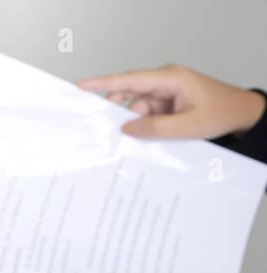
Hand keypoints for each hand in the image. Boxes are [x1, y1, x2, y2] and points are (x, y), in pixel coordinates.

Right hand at [78, 65, 265, 139]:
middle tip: (106, 132)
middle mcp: (165, 82)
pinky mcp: (166, 104)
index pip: (131, 80)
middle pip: (130, 96)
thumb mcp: (188, 126)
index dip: (104, 83)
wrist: (242, 113)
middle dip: (120, 115)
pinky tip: (146, 140)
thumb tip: (126, 129)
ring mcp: (165, 93)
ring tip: (140, 141)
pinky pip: (146, 115)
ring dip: (137, 126)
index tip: (81, 85)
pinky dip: (144, 128)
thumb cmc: (222, 113)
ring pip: (137, 110)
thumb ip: (155, 128)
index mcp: (171, 79)